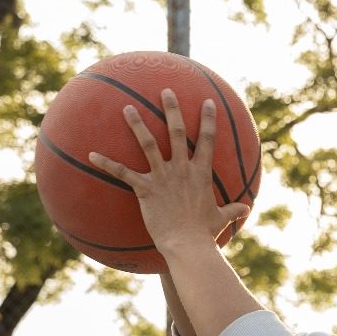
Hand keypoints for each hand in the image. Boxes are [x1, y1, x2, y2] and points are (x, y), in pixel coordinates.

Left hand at [88, 91, 248, 254]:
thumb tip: (246, 208)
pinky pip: (122, 173)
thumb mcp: (220, 219)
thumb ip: (232, 210)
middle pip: (176, 132)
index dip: (208, 119)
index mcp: (200, 173)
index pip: (207, 140)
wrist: (187, 245)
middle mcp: (182, 169)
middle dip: (171, 109)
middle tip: (165, 90)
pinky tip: (90, 154)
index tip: (207, 101)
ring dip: (137, 124)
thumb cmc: (203, 234)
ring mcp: (162, 177)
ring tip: (128, 108)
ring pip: (148, 144)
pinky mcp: (145, 189)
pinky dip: (106, 163)